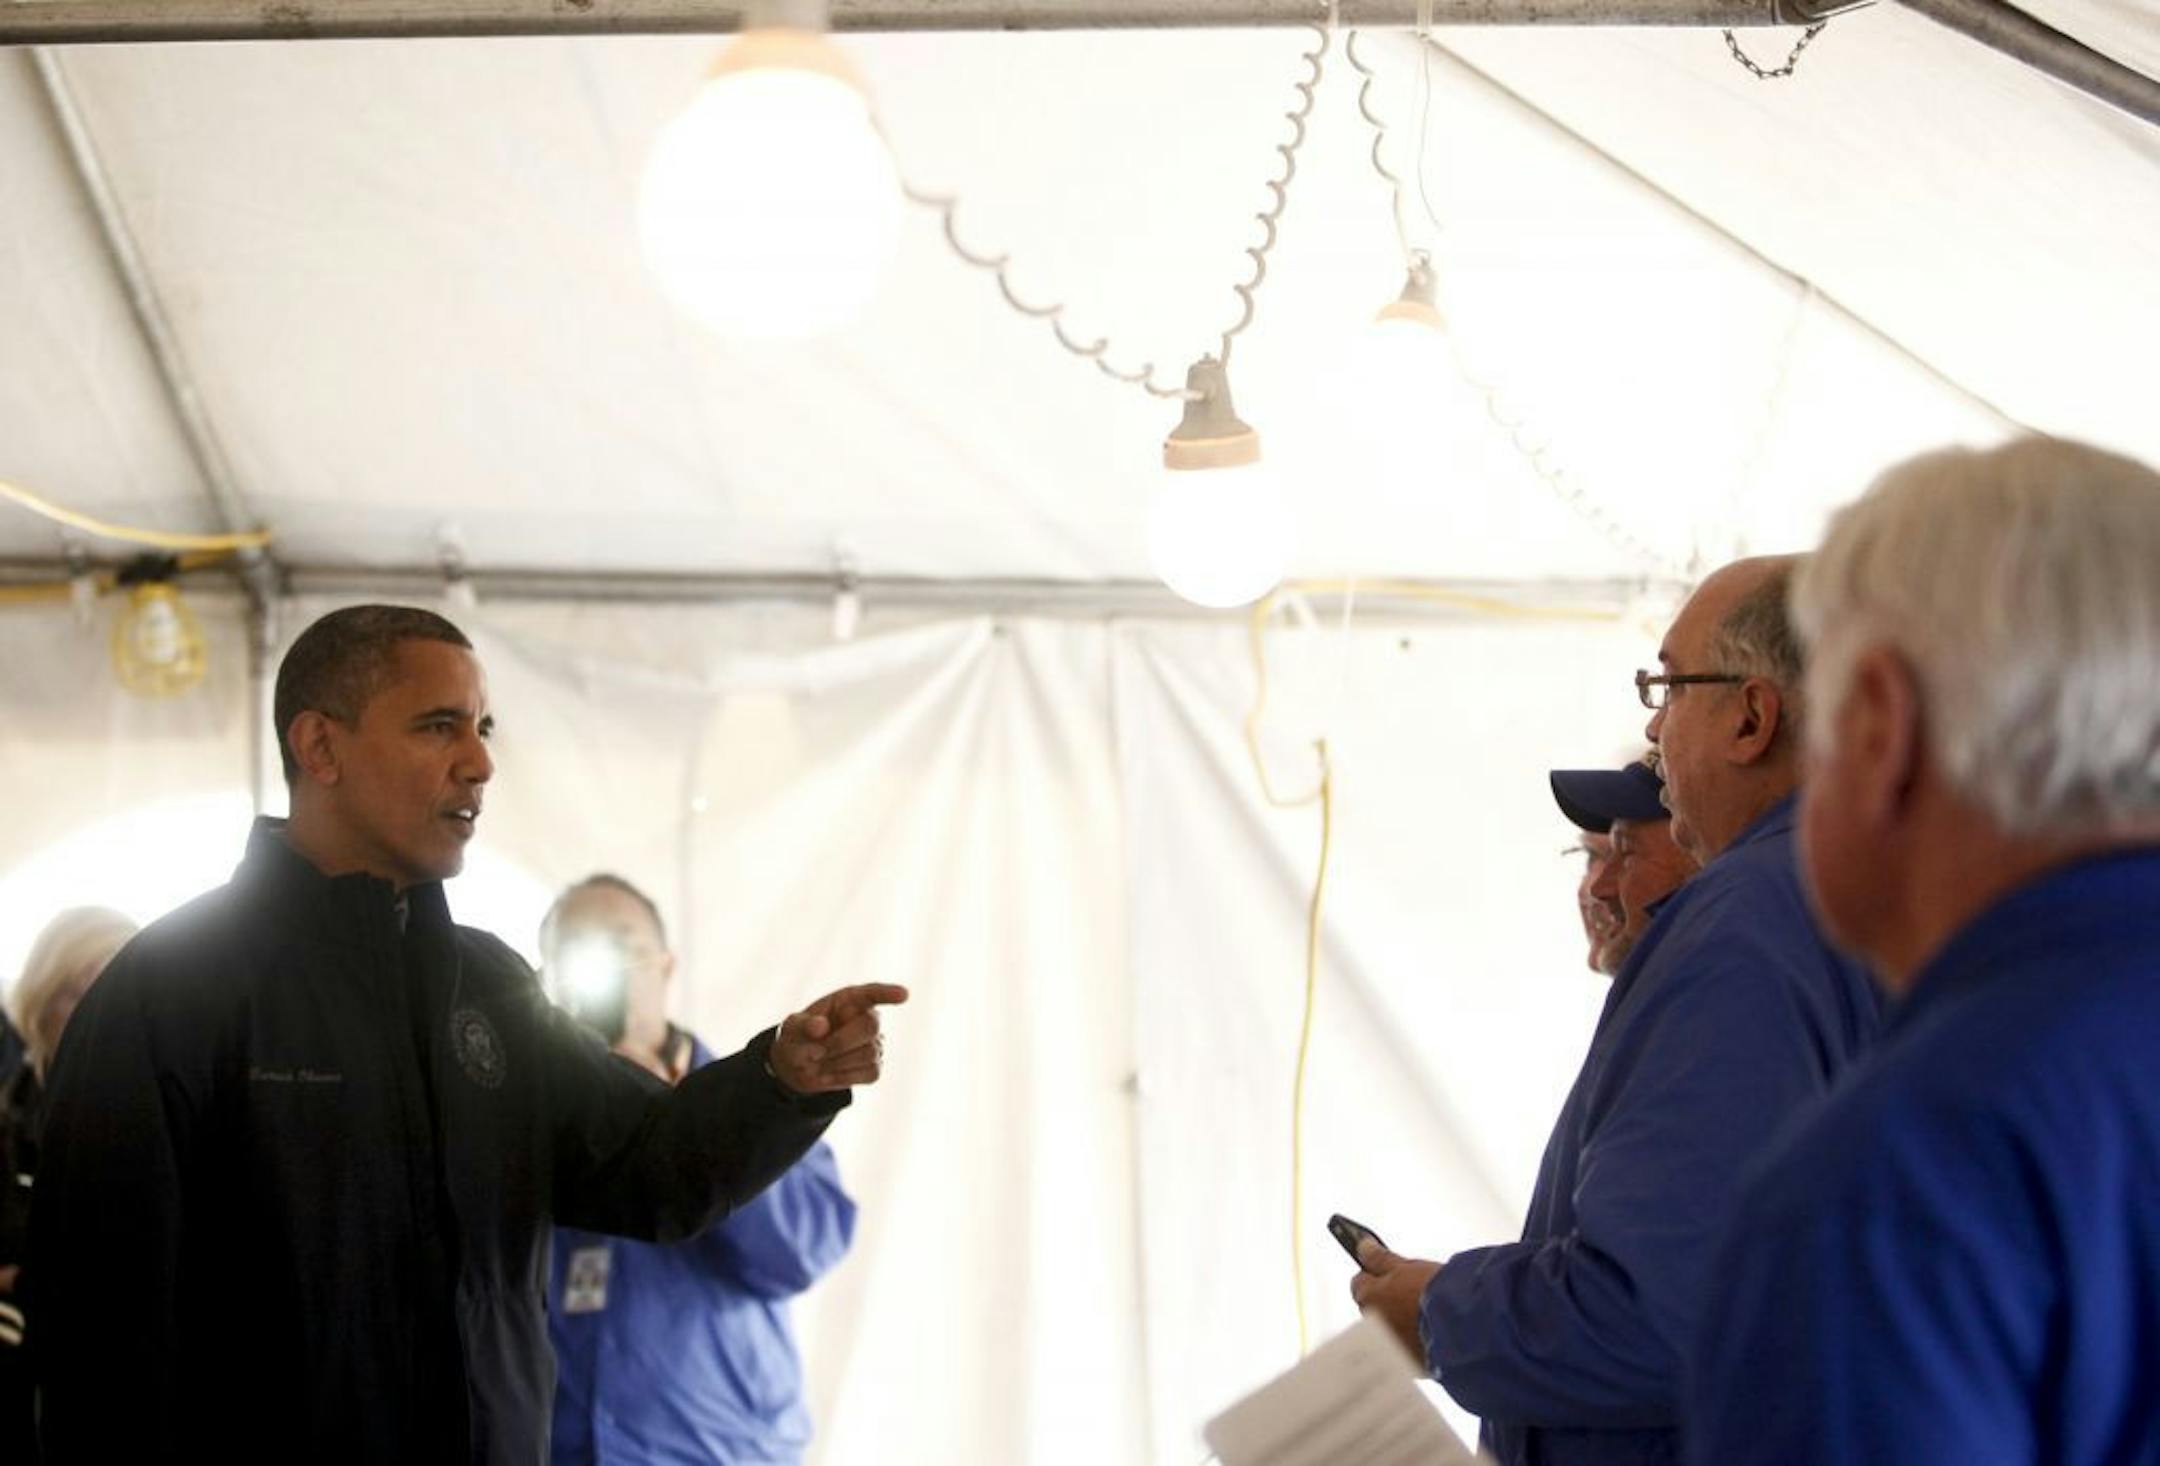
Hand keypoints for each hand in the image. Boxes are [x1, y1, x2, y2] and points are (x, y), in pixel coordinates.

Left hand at [768, 983, 909, 1093]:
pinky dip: (843, 1077)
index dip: (888, 993)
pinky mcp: (874, 1067)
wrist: (797, 1067)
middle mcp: (867, 1018)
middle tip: (816, 1051)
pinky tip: (826, 1074)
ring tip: (817, 1062)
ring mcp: (874, 1044)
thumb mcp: (792, 1028)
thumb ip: (803, 1025)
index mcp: (849, 1000)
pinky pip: (869, 1073)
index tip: (903, 995)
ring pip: (869, 1053)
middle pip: (871, 1026)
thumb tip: (821, 1027)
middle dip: (841, 1041)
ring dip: (837, 1062)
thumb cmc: (798, 1038)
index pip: (873, 993)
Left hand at [1348, 1242, 1440, 1370]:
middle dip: (1388, 1300)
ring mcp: (1390, 1346)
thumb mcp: (1407, 1266)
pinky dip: (1416, 1340)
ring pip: (1391, 1329)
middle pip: (1374, 1307)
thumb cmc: (1435, 1293)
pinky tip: (1434, 1331)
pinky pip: (1408, 1347)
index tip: (1389, 1271)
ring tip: (1428, 1313)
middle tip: (1414, 1290)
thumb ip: (1381, 1258)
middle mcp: (1373, 1325)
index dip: (1376, 1275)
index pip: (1360, 1281)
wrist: (1464, 1327)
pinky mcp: (1410, 1363)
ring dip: (1402, 1323)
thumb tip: (1363, 1247)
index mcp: (1369, 1298)